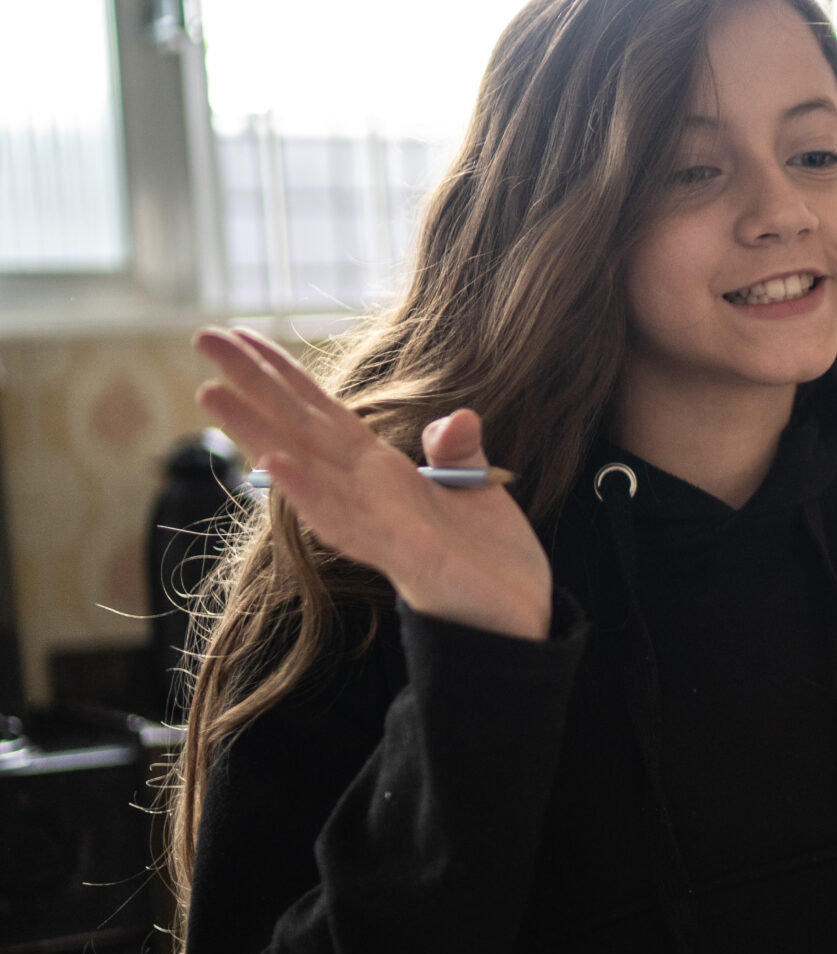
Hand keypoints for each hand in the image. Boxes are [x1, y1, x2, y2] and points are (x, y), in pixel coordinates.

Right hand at [194, 328, 552, 640]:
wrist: (517, 620)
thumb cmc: (488, 559)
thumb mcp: (476, 490)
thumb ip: (456, 451)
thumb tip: (457, 415)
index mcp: (381, 472)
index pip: (322, 412)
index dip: (284, 373)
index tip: (242, 334)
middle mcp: (366, 493)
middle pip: (298, 428)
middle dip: (251, 384)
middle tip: (201, 335)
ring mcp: (376, 523)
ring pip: (303, 469)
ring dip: (257, 431)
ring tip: (210, 391)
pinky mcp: (401, 554)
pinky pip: (344, 518)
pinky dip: (308, 490)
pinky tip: (275, 462)